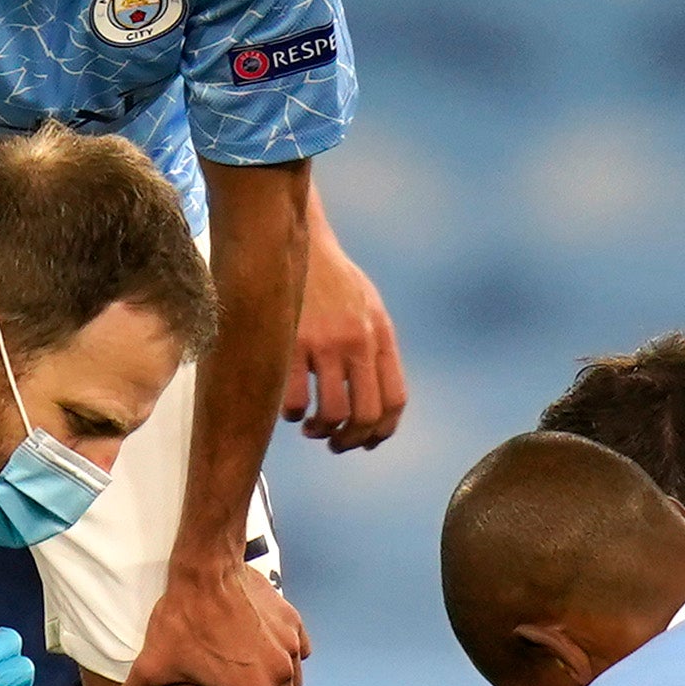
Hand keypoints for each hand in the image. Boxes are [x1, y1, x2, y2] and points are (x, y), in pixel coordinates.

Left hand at [101, 552, 305, 685]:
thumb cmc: (182, 622)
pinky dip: (288, 652)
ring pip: (295, 678)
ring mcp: (290, 647)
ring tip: (254, 671)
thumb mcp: (153, 664)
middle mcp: (280, 676)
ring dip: (280, 680)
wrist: (207, 571)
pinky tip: (266, 644)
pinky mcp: (293, 622)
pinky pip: (300, 649)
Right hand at [280, 209, 406, 451]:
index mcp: (381, 336)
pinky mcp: (292, 344)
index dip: (382, 431)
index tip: (366, 440)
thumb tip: (375, 398)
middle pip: (367, 414)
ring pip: (332, 413)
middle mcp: (359, 343)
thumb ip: (375, 348)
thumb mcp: (368, 307)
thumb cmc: (333, 280)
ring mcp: (325, 345)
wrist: (299, 243)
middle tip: (336, 443)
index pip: (395, 400)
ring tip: (311, 427)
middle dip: (352, 440)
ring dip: (321, 431)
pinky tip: (289, 407)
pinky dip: (292, 414)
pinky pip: (294, 399)